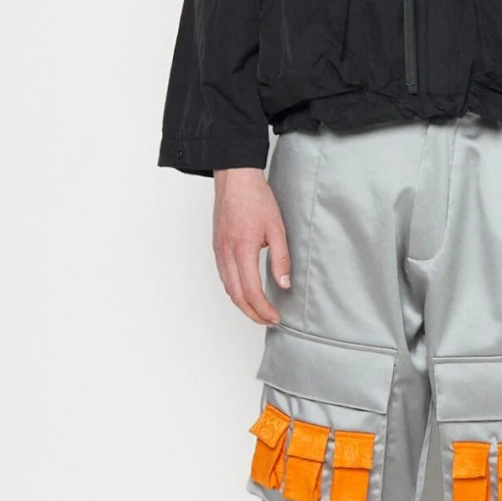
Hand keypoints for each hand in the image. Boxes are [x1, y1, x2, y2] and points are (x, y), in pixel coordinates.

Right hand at [212, 167, 290, 324]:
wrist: (235, 179)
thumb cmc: (256, 198)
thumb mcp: (277, 228)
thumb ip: (281, 258)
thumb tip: (284, 284)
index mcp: (242, 250)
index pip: (251, 291)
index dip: (263, 309)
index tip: (275, 317)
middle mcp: (226, 254)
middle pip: (236, 296)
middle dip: (253, 313)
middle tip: (268, 321)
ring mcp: (219, 252)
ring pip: (228, 288)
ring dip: (242, 305)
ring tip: (259, 312)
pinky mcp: (217, 247)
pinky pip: (223, 277)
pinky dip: (234, 291)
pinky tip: (245, 293)